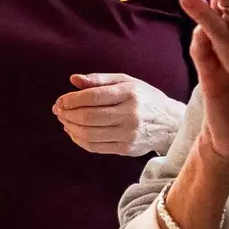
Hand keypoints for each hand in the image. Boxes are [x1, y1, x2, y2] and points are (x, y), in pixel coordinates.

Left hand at [54, 73, 184, 156]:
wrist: (171, 123)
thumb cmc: (146, 98)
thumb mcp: (127, 82)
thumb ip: (99, 80)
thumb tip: (73, 80)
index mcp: (129, 93)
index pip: (93, 97)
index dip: (71, 100)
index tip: (60, 101)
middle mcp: (130, 114)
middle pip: (89, 117)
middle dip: (67, 114)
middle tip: (58, 111)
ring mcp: (128, 134)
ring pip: (89, 134)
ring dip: (71, 127)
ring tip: (64, 121)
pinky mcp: (126, 148)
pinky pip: (95, 147)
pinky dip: (79, 140)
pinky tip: (73, 132)